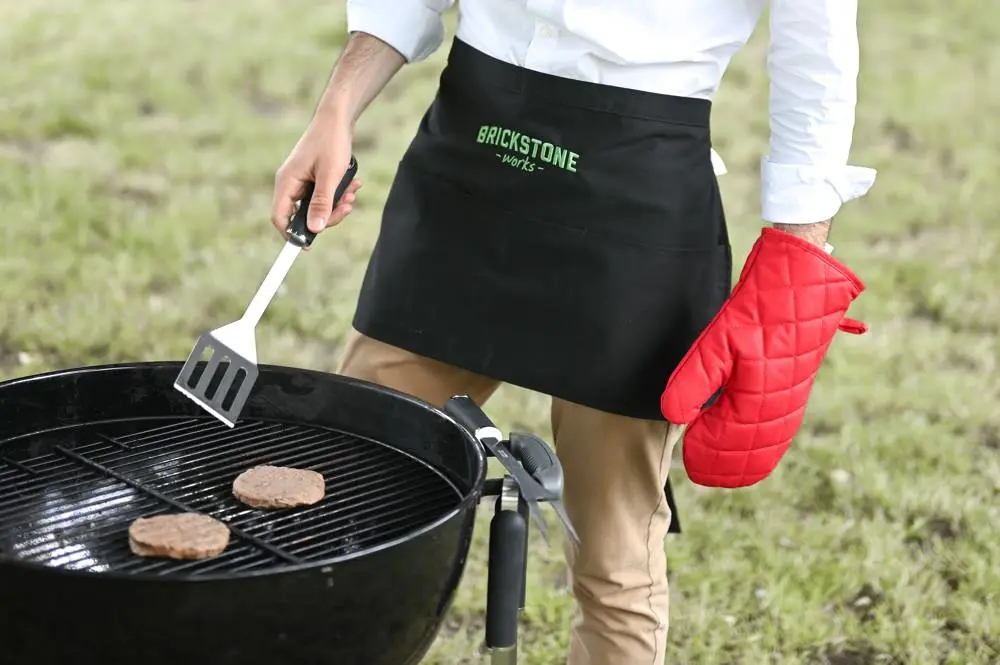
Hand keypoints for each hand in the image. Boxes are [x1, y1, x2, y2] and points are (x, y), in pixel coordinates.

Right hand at [271, 112, 362, 239]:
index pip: (280, 217)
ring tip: (353, 192)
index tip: (309, 245)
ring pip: (316, 206)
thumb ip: (322, 203)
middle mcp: (290, 183)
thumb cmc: (331, 142)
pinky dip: (338, 194)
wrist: (337, 118)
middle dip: (327, 215)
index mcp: (286, 182)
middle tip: (347, 207)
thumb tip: (315, 230)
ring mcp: (301, 180)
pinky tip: (353, 185)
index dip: (292, 234)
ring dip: (336, 204)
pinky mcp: (312, 178)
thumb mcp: (330, 176)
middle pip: (302, 215)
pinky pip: (323, 195)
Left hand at [660, 228, 866, 488]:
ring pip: (768, 445)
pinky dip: (764, 446)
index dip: (705, 455)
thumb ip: (694, 383)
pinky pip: (780, 431)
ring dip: (746, 460)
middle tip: (699, 472)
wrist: (804, 285)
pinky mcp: (795, 390)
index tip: (687, 459)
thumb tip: (674, 418)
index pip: (727, 446)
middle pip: (751, 454)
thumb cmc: (759, 312)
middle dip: (725, 467)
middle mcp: (778, 410)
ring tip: (723, 472)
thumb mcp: (717, 343)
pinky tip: (753, 448)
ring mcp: (791, 401)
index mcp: (758, 404)